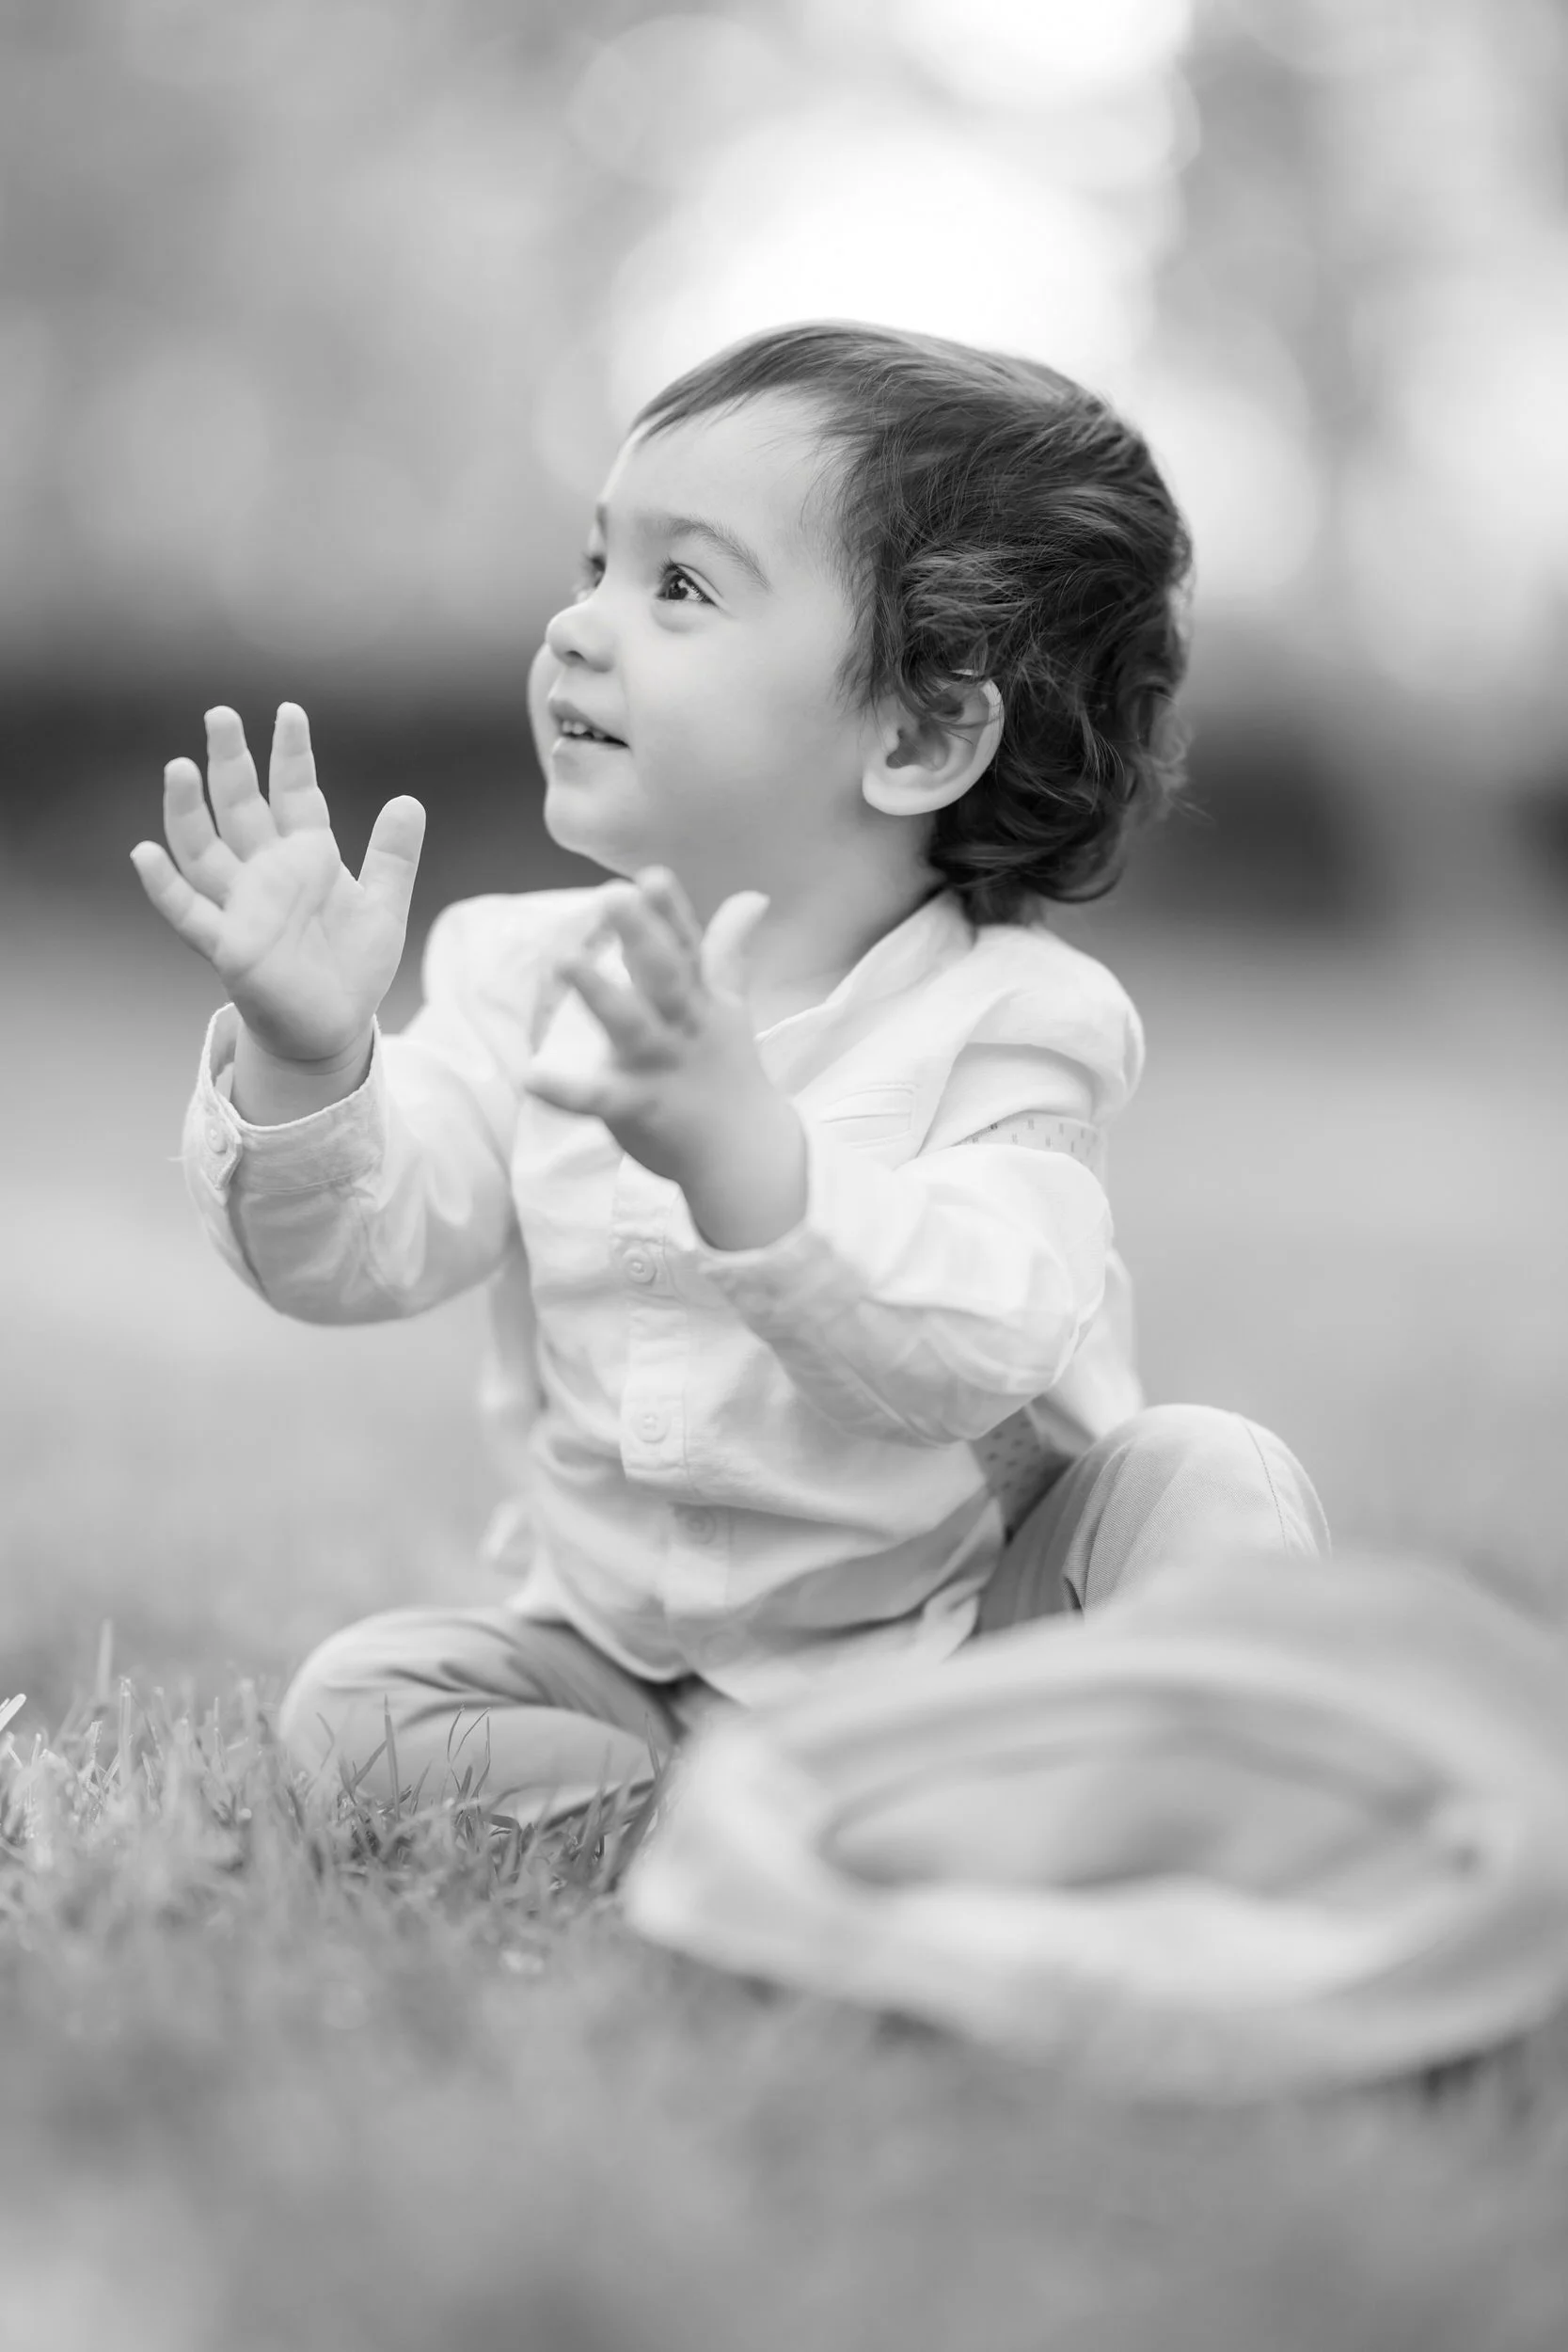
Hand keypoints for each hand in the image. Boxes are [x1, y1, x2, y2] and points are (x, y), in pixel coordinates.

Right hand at [129, 704, 425, 1066]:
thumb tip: (410, 800)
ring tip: (178, 768)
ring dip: (189, 812)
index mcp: (306, 856)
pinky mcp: (229, 946)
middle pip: (241, 808)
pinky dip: (165, 887)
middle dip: (230, 763)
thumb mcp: (383, 906)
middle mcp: (267, 872)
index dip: (291, 755)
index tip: (289, 712)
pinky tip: (143, 854)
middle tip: (220, 715)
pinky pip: (189, 913)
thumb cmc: (353, 965)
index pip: (295, 793)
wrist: (336, 1025)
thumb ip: (393, 856)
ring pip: (205, 850)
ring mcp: (243, 906)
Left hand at [523, 867, 780, 1187]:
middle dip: (641, 935)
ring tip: (564, 961)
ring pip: (632, 1026)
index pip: (686, 947)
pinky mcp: (641, 1108)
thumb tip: (752, 896)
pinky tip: (532, 1077)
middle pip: (664, 975)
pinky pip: (602, 1099)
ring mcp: (662, 1066)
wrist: (745, 1154)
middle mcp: (683, 1026)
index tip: (650, 875)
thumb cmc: (725, 1071)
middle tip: (614, 895)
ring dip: (601, 993)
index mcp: (699, 999)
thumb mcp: (727, 1006)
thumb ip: (726, 950)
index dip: (670, 912)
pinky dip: (569, 1092)